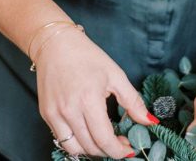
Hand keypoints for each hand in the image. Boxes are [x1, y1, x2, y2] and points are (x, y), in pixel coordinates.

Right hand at [34, 27, 156, 158]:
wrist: (56, 44)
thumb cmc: (87, 56)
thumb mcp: (115, 74)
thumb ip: (133, 101)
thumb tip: (149, 122)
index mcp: (89, 99)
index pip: (104, 140)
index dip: (119, 151)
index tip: (129, 148)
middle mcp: (69, 110)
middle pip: (91, 147)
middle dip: (109, 150)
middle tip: (119, 141)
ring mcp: (55, 114)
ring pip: (75, 149)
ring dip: (92, 149)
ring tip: (102, 138)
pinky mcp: (46, 114)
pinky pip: (62, 139)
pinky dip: (76, 141)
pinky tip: (86, 130)